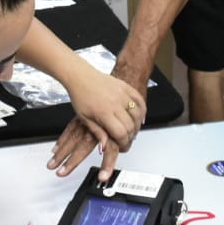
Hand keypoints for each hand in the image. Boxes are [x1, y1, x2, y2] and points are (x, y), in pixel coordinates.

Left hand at [49, 58, 146, 179]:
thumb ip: (98, 133)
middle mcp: (115, 103)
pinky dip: (143, 110)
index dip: (123, 143)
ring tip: (132, 131)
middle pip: (131, 126)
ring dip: (137, 125)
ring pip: (137, 114)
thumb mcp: (85, 119)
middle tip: (126, 140)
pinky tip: (140, 118)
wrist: (80, 76)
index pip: (121, 133)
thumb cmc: (80, 96)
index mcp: (104, 113)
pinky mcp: (125, 87)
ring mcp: (122, 93)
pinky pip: (140, 100)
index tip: (122, 147)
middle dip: (130, 137)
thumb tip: (106, 147)